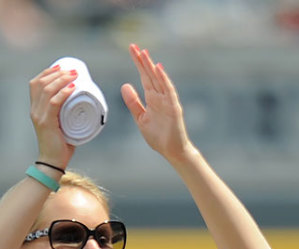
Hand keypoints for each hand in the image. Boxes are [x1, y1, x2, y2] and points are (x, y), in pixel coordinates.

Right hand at [28, 64, 76, 167]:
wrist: (53, 163)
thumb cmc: (60, 146)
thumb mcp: (61, 125)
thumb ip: (66, 115)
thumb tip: (83, 105)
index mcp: (35, 108)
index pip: (36, 83)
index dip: (48, 72)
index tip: (62, 67)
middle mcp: (34, 110)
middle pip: (41, 83)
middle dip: (57, 73)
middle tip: (74, 71)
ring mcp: (39, 116)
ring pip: (47, 90)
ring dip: (61, 80)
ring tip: (74, 75)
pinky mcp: (46, 123)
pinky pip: (54, 103)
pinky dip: (63, 93)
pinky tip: (72, 88)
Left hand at [120, 43, 191, 161]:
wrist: (172, 151)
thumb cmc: (158, 136)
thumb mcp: (140, 118)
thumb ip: (133, 102)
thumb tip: (125, 85)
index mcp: (152, 99)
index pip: (144, 77)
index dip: (138, 64)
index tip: (132, 50)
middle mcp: (160, 97)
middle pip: (150, 75)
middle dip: (142, 61)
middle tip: (134, 46)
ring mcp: (167, 101)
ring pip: (158, 80)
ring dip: (151, 66)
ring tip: (144, 53)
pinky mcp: (174, 107)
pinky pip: (168, 90)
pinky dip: (164, 79)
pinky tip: (158, 69)